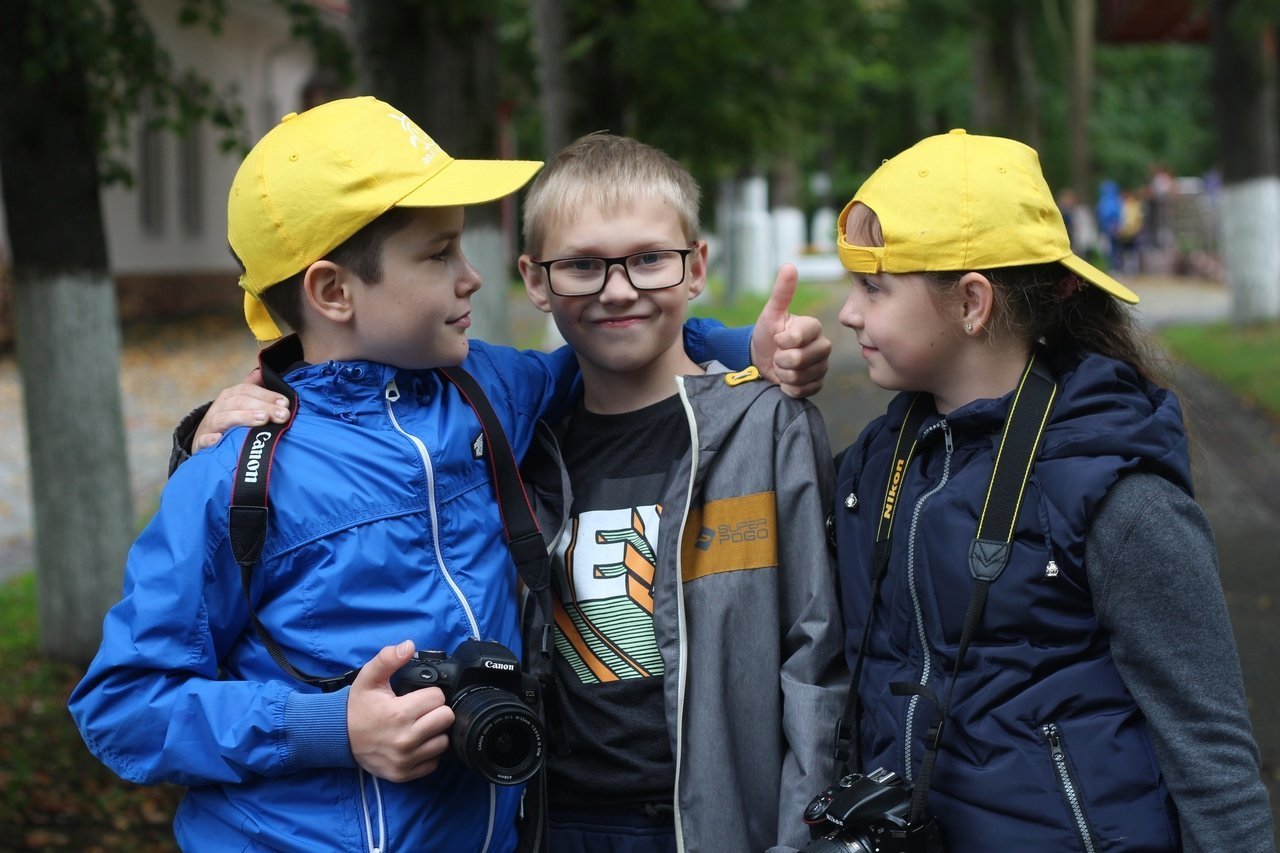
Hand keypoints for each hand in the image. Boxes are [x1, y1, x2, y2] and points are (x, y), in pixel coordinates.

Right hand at [193, 368, 290, 450]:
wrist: (204, 439)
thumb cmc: (228, 419)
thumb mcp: (239, 401)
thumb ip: (252, 387)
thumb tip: (263, 372)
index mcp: (230, 396)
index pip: (248, 390)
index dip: (267, 395)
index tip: (285, 403)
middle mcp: (219, 407)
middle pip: (240, 402)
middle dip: (263, 407)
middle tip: (283, 415)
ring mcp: (210, 425)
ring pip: (224, 418)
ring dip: (244, 417)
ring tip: (263, 420)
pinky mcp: (202, 443)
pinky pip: (203, 441)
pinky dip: (209, 440)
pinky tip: (218, 439)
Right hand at [347, 640, 454, 782]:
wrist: (337, 737)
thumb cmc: (357, 707)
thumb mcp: (368, 678)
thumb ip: (388, 658)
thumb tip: (409, 646)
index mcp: (398, 714)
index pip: (438, 698)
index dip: (430, 693)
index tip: (417, 696)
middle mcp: (405, 740)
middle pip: (446, 718)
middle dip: (436, 711)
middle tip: (420, 710)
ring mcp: (405, 760)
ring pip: (443, 741)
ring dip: (434, 732)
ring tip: (417, 725)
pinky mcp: (404, 774)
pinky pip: (433, 762)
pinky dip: (428, 752)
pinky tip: (415, 742)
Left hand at [750, 265, 830, 397]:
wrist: (762, 360)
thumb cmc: (767, 334)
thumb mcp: (770, 314)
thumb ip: (781, 292)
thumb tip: (789, 266)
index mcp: (813, 327)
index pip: (799, 337)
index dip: (782, 341)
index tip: (777, 338)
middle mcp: (823, 346)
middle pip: (801, 359)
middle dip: (781, 360)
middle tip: (777, 355)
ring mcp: (822, 366)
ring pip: (801, 376)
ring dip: (783, 374)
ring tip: (781, 366)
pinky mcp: (818, 384)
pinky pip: (803, 391)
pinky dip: (788, 388)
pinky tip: (785, 380)